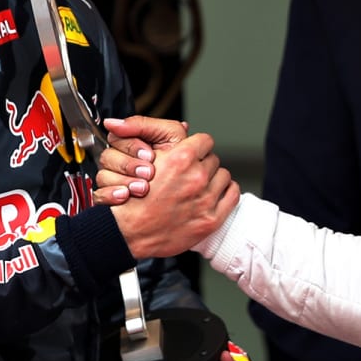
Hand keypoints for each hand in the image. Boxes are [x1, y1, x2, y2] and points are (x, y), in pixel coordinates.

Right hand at [94, 116, 190, 203]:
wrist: (184, 202)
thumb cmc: (182, 167)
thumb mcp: (171, 136)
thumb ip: (145, 124)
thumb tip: (114, 122)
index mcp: (132, 144)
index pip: (117, 136)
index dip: (132, 146)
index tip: (150, 155)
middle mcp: (121, 161)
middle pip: (108, 156)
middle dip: (131, 165)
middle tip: (149, 173)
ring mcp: (114, 180)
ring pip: (103, 175)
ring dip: (124, 181)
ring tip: (143, 189)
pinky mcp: (110, 199)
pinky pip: (98, 195)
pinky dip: (111, 195)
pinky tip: (125, 196)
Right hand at [111, 131, 238, 258]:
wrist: (128, 233)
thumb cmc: (132, 198)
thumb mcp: (142, 158)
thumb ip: (161, 139)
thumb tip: (184, 127)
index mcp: (181, 158)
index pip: (205, 140)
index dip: (197, 147)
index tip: (191, 154)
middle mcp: (197, 177)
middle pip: (213, 159)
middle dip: (202, 165)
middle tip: (188, 175)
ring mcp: (206, 199)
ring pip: (223, 176)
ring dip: (213, 179)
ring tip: (197, 187)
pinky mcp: (211, 219)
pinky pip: (232, 195)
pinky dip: (225, 193)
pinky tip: (213, 196)